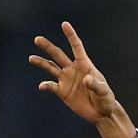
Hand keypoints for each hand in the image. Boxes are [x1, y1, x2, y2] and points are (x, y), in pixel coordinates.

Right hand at [30, 22, 132, 137]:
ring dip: (41, 63)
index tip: (64, 24)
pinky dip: (46, 85)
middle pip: (58, 55)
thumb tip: (85, 79)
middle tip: (37, 39)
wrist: (101, 113)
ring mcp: (66, 79)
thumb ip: (95, 85)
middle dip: (48, 47)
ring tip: (31, 58)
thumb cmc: (105, 99)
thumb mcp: (103, 91)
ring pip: (51, 67)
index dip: (71, 36)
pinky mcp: (62, 91)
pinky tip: (42, 86)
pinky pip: (51, 86)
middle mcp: (73, 69)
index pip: (76, 47)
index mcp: (84, 65)